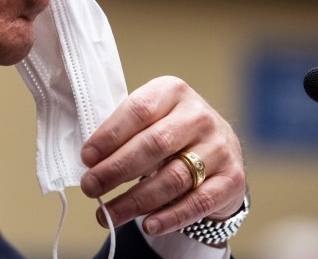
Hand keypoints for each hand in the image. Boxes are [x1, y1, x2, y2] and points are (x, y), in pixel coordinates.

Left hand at [79, 76, 245, 236]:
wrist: (219, 147)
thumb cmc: (170, 131)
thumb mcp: (150, 119)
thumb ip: (123, 132)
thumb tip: (90, 161)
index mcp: (172, 92)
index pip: (138, 110)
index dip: (109, 135)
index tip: (86, 158)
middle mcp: (199, 116)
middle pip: (153, 145)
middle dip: (116, 170)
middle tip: (90, 188)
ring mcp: (219, 147)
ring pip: (173, 178)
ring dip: (135, 200)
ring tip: (109, 214)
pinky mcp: (231, 179)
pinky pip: (198, 202)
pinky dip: (170, 216)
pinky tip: (148, 225)